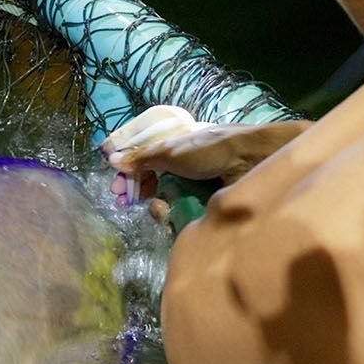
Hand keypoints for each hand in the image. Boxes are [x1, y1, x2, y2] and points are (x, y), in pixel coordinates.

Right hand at [102, 106, 310, 211]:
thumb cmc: (210, 149)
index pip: (144, 161)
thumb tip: (112, 159)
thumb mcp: (172, 150)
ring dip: (155, 205)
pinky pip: (182, 212)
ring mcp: (195, 186)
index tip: (116, 186)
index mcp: (175, 148)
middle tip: (127, 202)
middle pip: (153, 182)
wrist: (252, 161)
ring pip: (166, 200)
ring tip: (157, 209)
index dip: (129, 172)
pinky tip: (169, 216)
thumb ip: (142, 157)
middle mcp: (183, 167)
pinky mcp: (205, 203)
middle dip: (138, 192)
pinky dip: (173, 214)